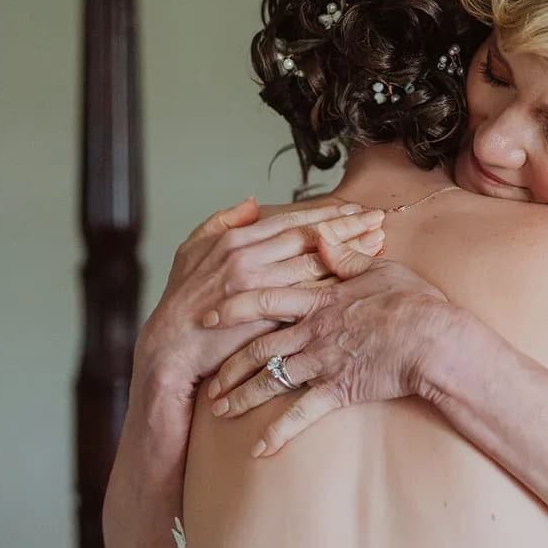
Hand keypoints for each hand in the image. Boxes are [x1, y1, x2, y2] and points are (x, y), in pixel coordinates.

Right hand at [135, 196, 386, 400]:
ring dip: (348, 253)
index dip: (324, 213)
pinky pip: (306, 297)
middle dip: (346, 227)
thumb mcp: (191, 250)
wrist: (170, 346)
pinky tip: (356, 281)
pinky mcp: (264, 316)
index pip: (290, 220)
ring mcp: (257, 288)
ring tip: (376, 244)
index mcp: (235, 241)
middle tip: (377, 219)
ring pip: (313, 264)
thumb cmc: (183, 299)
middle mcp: (248, 259)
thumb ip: (222, 222)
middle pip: (309, 238)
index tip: (353, 208)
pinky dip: (332, 287)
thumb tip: (251, 201)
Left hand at [202, 260, 452, 454]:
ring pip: (270, 380)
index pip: (265, 300)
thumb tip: (321, 237)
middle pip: (258, 346)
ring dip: (241, 396)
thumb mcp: (380, 268)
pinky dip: (277, 434)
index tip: (208, 314)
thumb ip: (345, 256)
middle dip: (227, 362)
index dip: (233, 307)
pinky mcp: (337, 391)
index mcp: (321, 301)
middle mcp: (313, 332)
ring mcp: (322, 363)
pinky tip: (259, 449)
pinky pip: (300, 416)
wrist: (434, 340)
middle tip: (206, 373)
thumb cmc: (414, 302)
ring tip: (219, 409)